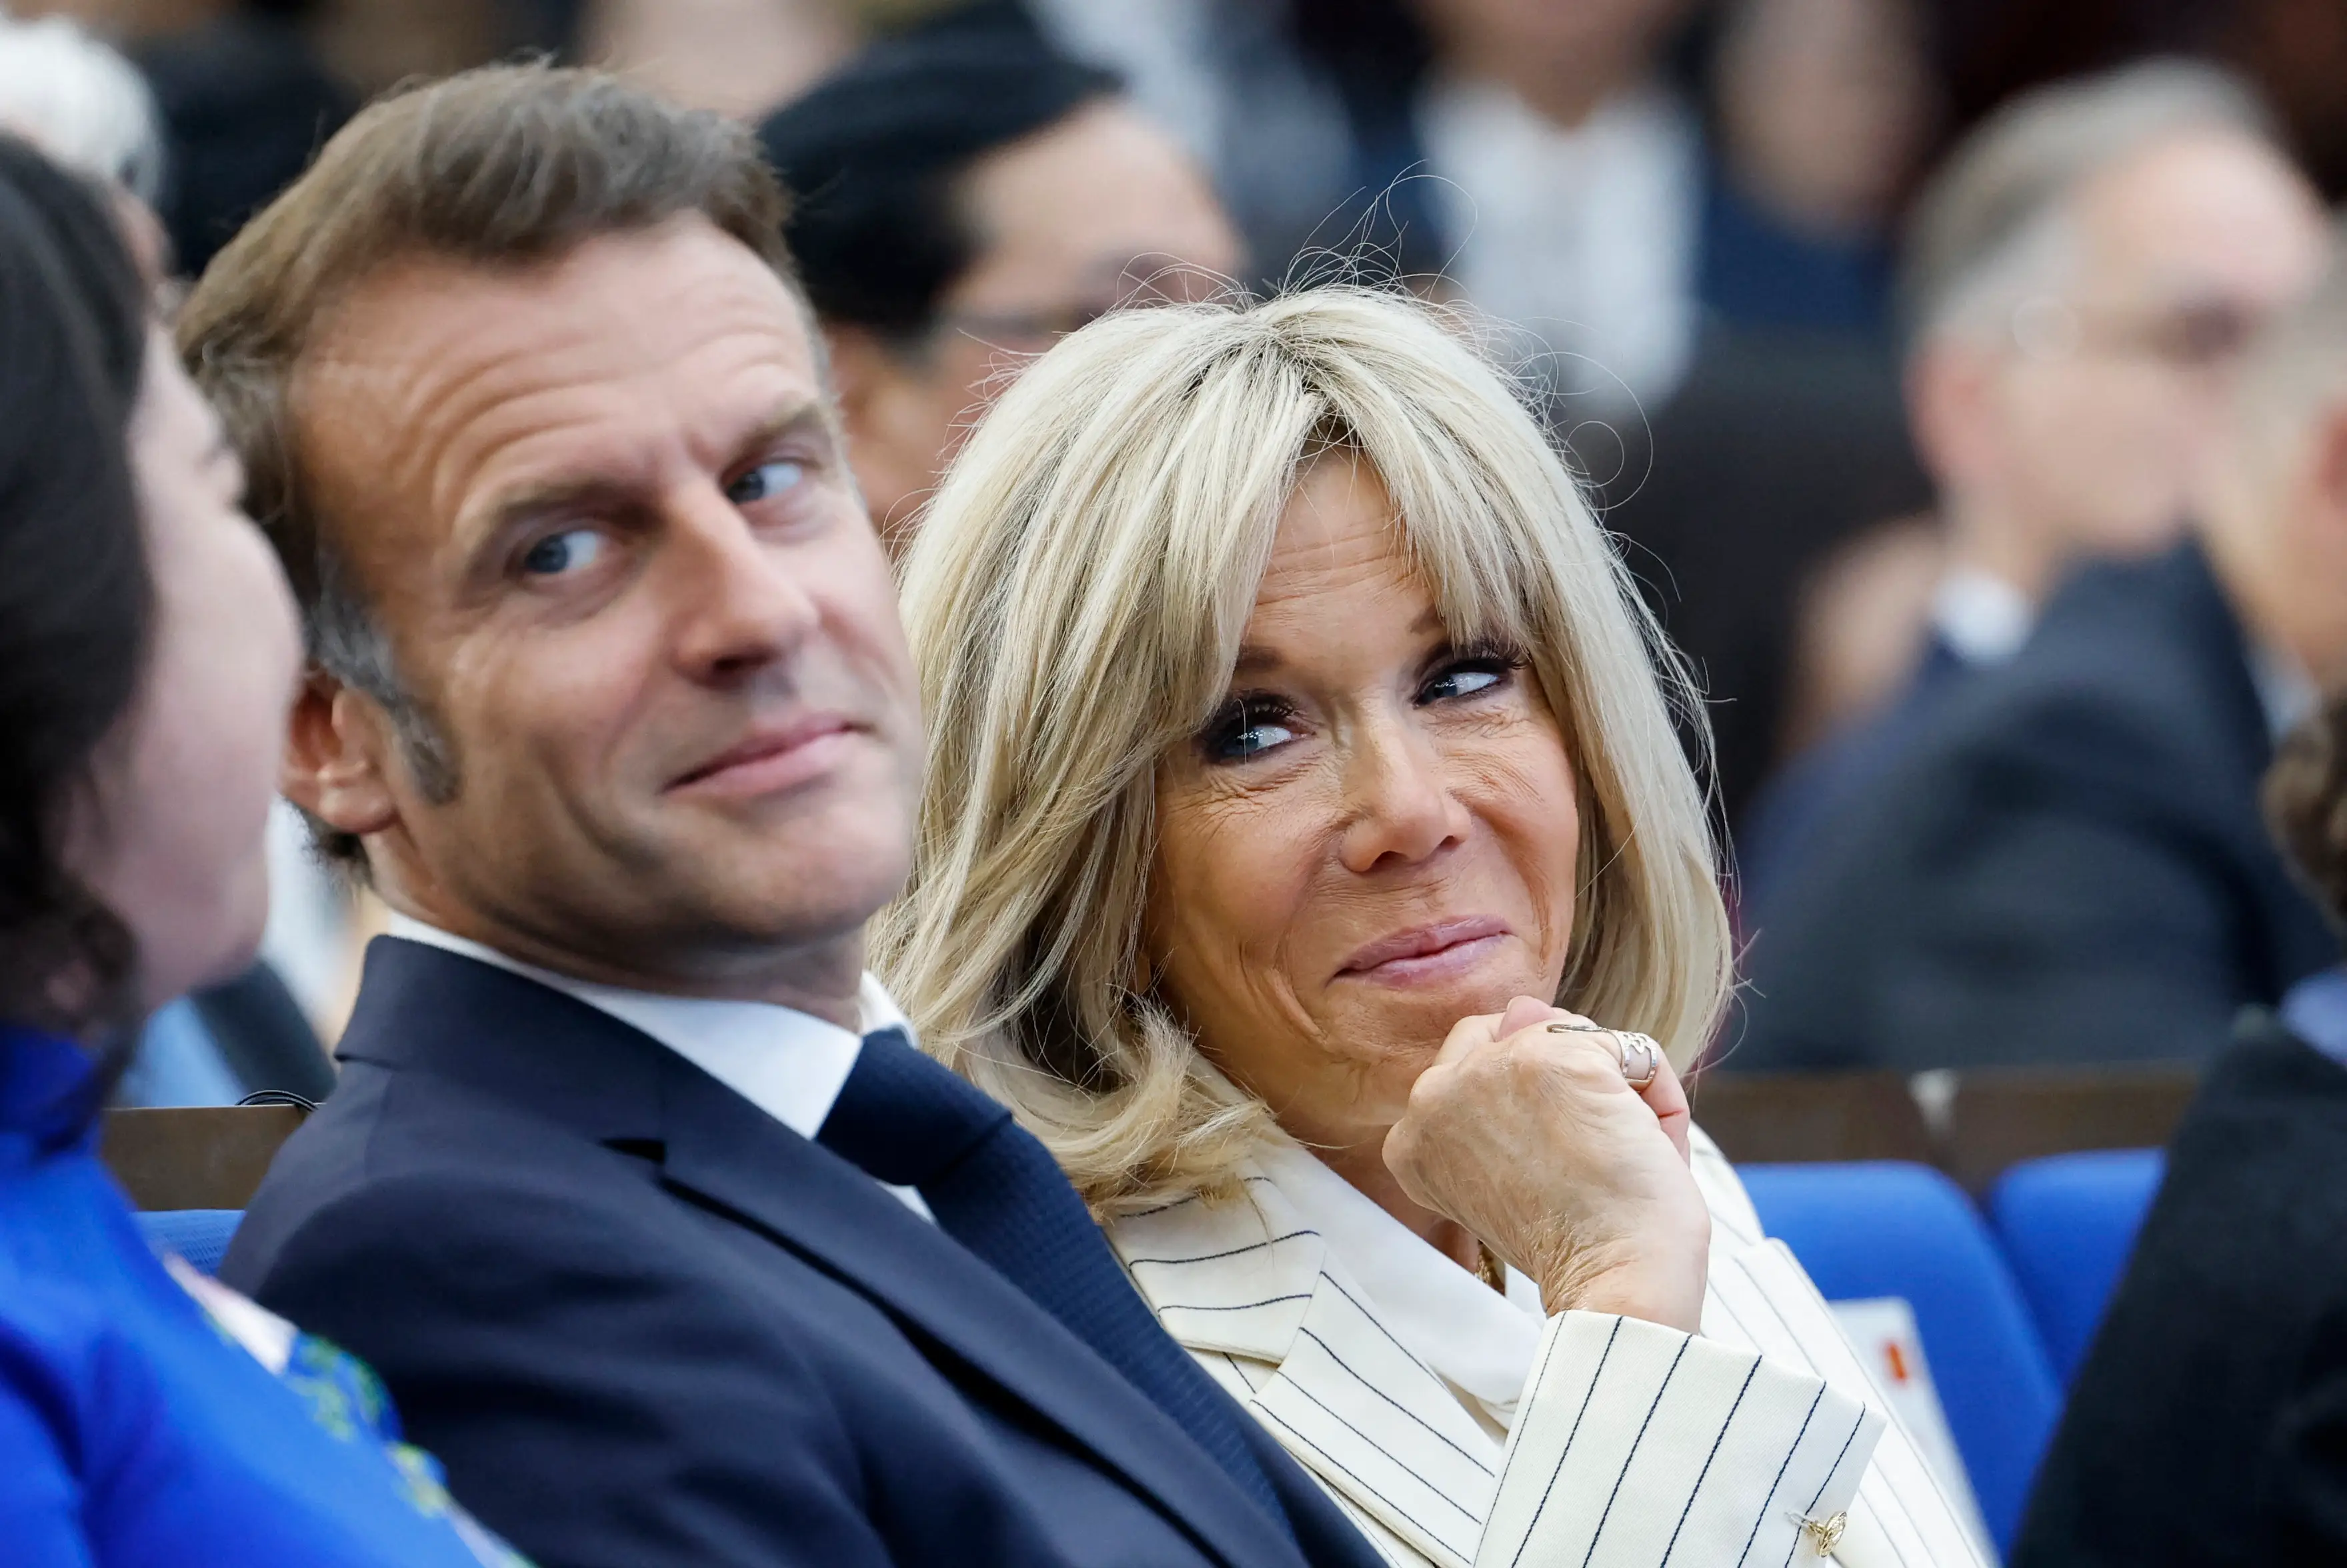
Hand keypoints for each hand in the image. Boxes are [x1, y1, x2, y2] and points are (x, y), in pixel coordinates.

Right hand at [1383, 996, 1710, 1332]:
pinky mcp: (1557, 1059)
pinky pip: (1631, 1050)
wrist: (1615, 1286)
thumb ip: (1504, 1085)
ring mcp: (1492, 1069)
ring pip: (1577, 1036)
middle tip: (1585, 1154)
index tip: (1550, 1164)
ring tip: (1615, 1158)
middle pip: (1515, 1029)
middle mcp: (1434, 1092)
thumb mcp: (1515, 1164)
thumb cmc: (1577, 1245)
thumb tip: (1522, 1006)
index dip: (1531, 1103)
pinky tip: (1644, 1150)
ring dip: (1615, 1092)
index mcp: (1413, 1133)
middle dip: (1566, 1077)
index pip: (1474, 1062)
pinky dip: (1657, 1100)